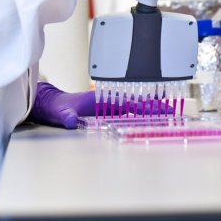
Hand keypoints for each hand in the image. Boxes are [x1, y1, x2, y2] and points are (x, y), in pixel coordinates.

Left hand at [27, 82, 173, 128]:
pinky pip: (126, 110)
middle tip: (171, 110)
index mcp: (99, 99)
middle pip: (133, 103)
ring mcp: (105, 104)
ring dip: (147, 109)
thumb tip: (69, 120)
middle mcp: (104, 100)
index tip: (158, 109)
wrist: (49, 104)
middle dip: (152, 106)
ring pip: (131, 106)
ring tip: (166, 112)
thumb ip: (63, 116)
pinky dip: (138, 112)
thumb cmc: (55, 108)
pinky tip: (146, 117)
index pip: (126, 103)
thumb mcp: (59, 113)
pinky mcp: (104, 110)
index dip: (142, 106)